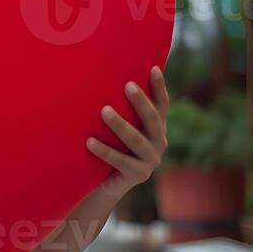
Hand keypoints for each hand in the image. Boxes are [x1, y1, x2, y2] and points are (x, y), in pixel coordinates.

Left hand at [85, 66, 169, 199]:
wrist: (107, 183)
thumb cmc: (112, 145)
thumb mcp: (120, 126)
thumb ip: (121, 108)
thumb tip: (102, 74)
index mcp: (157, 127)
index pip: (162, 104)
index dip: (159, 87)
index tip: (153, 68)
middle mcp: (159, 142)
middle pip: (152, 119)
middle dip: (141, 102)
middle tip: (127, 86)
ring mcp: (151, 160)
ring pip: (136, 140)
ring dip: (120, 125)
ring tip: (104, 111)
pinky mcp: (138, 175)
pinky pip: (120, 161)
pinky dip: (104, 150)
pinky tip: (89, 142)